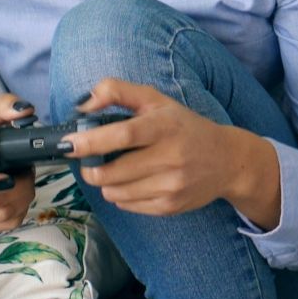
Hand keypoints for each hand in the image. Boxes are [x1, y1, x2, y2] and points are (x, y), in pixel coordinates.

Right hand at [0, 94, 36, 237]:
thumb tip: (24, 110)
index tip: (8, 175)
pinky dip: (20, 211)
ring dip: (23, 199)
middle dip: (19, 188)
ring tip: (25, 181)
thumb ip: (2, 108)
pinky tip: (20, 196)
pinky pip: (5, 225)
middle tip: (27, 173)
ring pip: (1, 216)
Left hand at [60, 78, 275, 220]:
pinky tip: (134, 182)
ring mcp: (171, 186)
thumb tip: (82, 105)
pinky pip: (127, 205)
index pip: (123, 135)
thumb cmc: (184, 127)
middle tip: (90, 160)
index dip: (91, 142)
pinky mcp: (170, 207)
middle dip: (90, 168)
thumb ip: (117, 91)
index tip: (69, 144)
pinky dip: (121, 195)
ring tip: (117, 169)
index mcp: (165, 127)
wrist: (227, 161)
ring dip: (106, 182)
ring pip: (115, 192)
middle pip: (111, 172)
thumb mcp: (156, 100)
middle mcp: (171, 158)